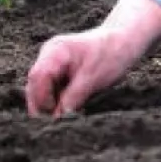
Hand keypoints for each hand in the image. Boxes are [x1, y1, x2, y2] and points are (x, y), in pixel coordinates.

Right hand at [25, 0, 160, 117]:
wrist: (125, 39)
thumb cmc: (112, 53)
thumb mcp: (94, 78)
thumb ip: (73, 98)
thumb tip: (57, 118)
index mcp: (56, 51)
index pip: (37, 78)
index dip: (42, 99)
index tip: (54, 116)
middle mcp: (49, 54)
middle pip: (35, 84)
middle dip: (43, 104)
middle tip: (57, 121)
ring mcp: (52, 61)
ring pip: (41, 89)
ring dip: (50, 103)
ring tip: (66, 113)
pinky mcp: (58, 69)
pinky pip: (51, 88)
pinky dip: (57, 99)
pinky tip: (70, 106)